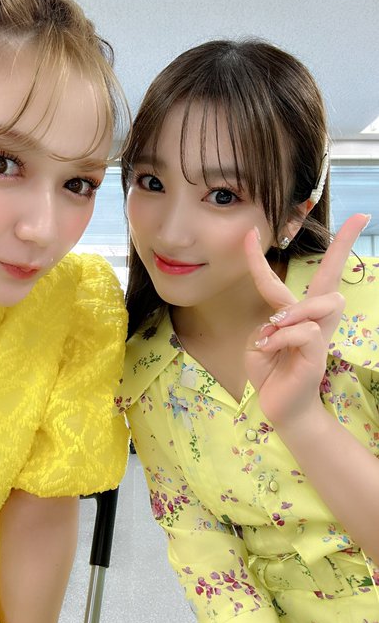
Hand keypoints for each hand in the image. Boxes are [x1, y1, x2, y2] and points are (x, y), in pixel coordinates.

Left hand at [243, 214, 369, 427]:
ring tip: (272, 335)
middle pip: (331, 277)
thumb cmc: (270, 370)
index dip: (308, 249)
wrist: (279, 405)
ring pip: (318, 303)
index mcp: (299, 312)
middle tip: (362, 217)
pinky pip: (302, 331)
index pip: (310, 275)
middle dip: (344, 245)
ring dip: (289, 315)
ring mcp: (319, 334)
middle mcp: (314, 318)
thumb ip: (269, 323)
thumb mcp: (260, 341)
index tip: (309, 222)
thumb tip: (282, 319)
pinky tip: (271, 350)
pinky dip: (279, 338)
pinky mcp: (318, 352)